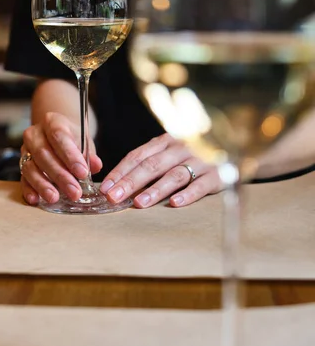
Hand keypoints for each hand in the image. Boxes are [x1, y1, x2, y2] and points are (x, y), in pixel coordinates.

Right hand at [20, 112, 101, 205]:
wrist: (56, 135)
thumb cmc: (72, 139)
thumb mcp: (84, 141)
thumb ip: (89, 154)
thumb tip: (95, 166)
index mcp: (52, 122)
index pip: (59, 137)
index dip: (71, 156)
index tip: (83, 173)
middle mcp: (35, 134)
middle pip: (44, 155)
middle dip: (60, 176)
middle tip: (75, 192)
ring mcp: (25, 150)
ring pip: (30, 168)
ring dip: (43, 185)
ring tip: (55, 198)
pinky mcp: (21, 165)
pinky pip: (22, 178)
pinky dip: (29, 189)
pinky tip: (35, 199)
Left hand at [100, 133, 222, 208]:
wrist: (240, 147)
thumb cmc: (198, 154)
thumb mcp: (173, 150)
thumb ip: (152, 161)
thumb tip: (121, 182)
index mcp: (167, 141)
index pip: (138, 155)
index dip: (121, 171)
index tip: (105, 186)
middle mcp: (182, 148)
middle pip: (152, 165)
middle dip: (130, 182)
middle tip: (113, 197)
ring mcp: (201, 160)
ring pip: (174, 175)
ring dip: (155, 190)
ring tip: (139, 203)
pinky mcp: (219, 174)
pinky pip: (201, 185)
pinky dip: (188, 194)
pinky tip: (174, 204)